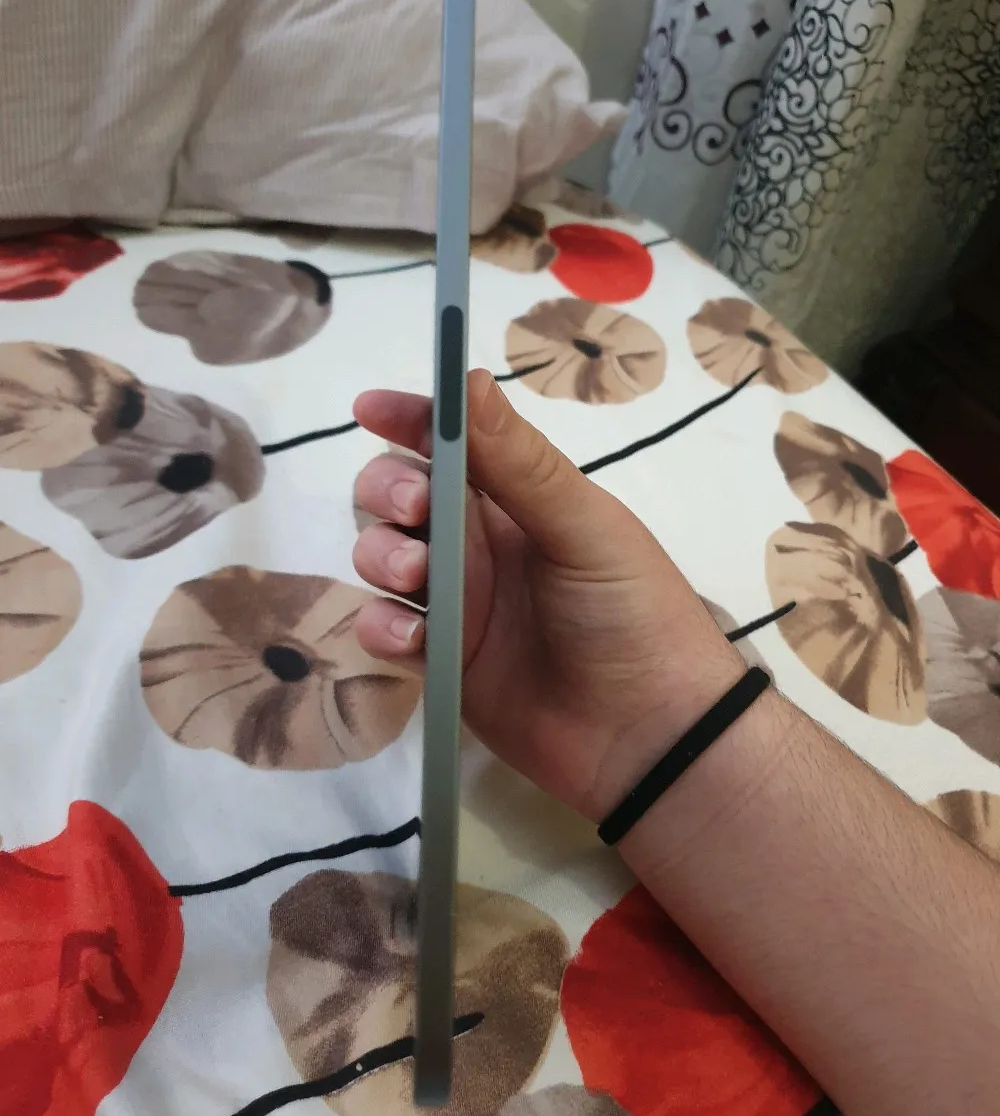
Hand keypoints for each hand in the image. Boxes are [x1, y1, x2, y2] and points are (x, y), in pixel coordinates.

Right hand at [352, 371, 744, 820]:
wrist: (650, 738)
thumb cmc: (633, 613)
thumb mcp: (584, 527)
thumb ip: (520, 462)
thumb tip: (466, 377)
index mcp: (521, 498)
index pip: (451, 442)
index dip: (409, 420)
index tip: (370, 408)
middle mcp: (480, 542)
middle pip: (399, 496)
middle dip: (388, 491)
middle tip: (413, 512)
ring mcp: (457, 603)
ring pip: (381, 558)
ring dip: (379, 556)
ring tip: (416, 581)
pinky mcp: (440, 664)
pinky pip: (386, 631)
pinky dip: (382, 628)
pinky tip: (410, 641)